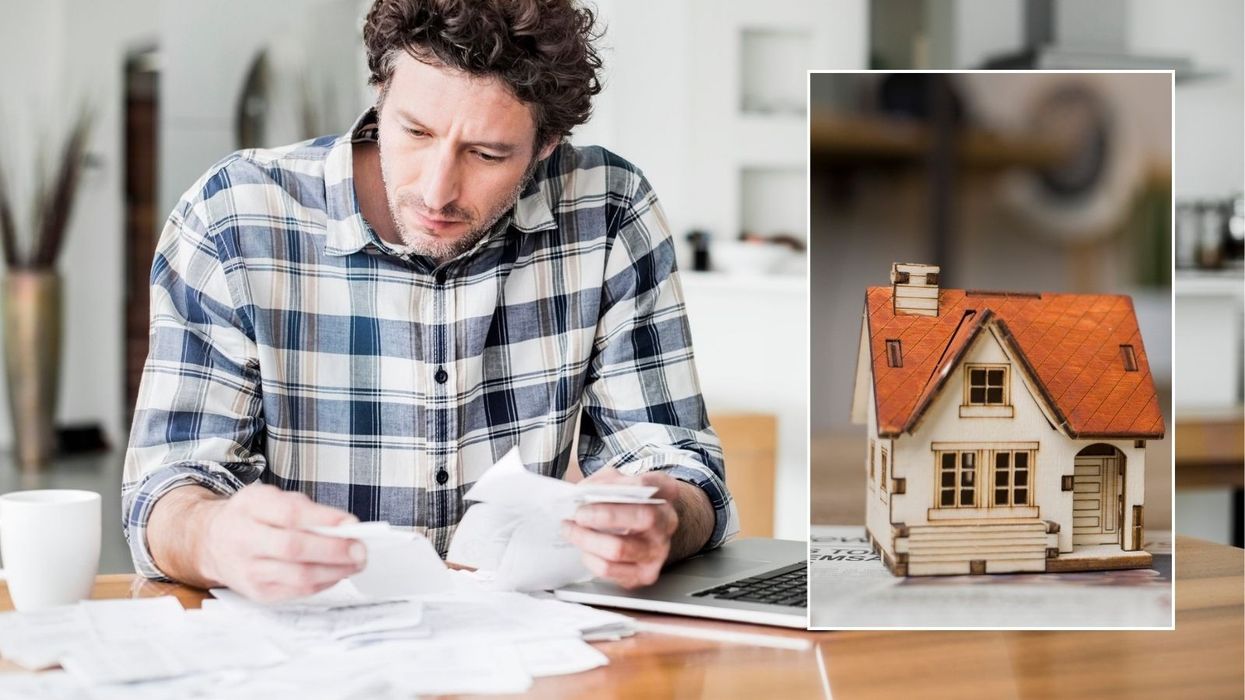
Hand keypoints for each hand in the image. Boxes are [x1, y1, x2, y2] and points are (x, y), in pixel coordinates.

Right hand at [196, 484, 365, 601]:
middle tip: (360, 550)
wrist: (211, 542)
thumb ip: (305, 508)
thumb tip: (344, 525)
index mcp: (250, 509)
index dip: (324, 520)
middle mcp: (245, 541)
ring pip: (298, 576)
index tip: (352, 522)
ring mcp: (250, 571)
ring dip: (335, 571)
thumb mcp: (270, 497)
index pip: (289, 515)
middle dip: (334, 551)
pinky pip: (297, 592)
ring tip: (356, 563)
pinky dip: (323, 583)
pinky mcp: (258, 593)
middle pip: (294, 549)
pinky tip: (337, 573)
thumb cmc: (250, 516)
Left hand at [562, 468, 681, 588]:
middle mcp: (666, 522)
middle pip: (642, 517)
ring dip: (587, 539)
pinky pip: (610, 569)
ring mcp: (658, 550)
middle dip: (604, 515)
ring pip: (619, 548)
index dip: (621, 485)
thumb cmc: (627, 505)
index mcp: (664, 493)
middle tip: (579, 514)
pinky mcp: (645, 574)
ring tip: (572, 531)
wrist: (644, 533)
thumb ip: (604, 482)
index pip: (648, 485)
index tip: (593, 490)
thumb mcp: (618, 483)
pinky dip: (590, 558)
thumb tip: (583, 493)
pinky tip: (585, 549)